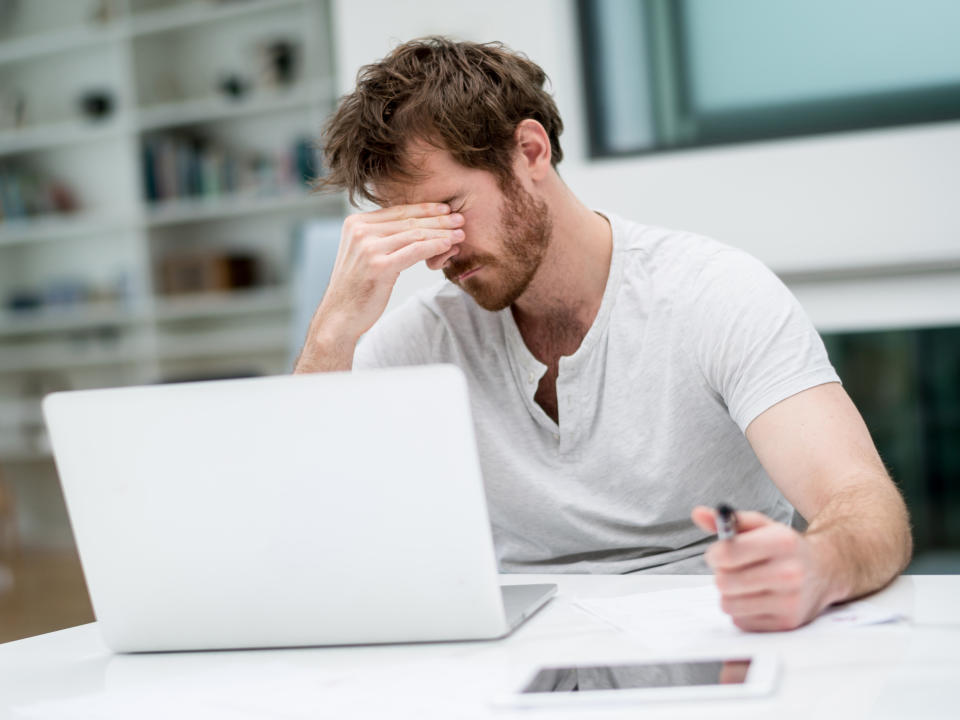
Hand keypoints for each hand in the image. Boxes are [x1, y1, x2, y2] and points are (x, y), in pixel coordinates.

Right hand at [297, 203, 464, 369]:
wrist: (339, 317)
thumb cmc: (356, 288)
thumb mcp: (363, 254)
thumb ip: (380, 237)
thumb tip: (410, 226)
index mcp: (355, 223)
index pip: (397, 211)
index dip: (424, 208)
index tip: (445, 209)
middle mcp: (360, 231)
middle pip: (408, 221)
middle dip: (437, 219)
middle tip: (460, 219)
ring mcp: (368, 247)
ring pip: (415, 234)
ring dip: (441, 233)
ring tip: (460, 234)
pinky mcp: (379, 265)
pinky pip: (415, 251)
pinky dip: (435, 246)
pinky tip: (449, 246)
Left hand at [691, 506, 835, 631]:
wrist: (825, 570)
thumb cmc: (786, 547)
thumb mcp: (761, 526)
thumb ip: (729, 520)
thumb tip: (698, 514)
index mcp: (782, 542)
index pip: (727, 554)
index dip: (715, 554)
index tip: (719, 554)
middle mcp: (789, 572)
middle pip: (724, 582)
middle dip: (721, 574)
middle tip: (732, 570)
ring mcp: (790, 601)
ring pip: (729, 604)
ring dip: (730, 595)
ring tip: (745, 584)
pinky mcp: (787, 623)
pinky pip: (741, 622)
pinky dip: (742, 611)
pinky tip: (757, 599)